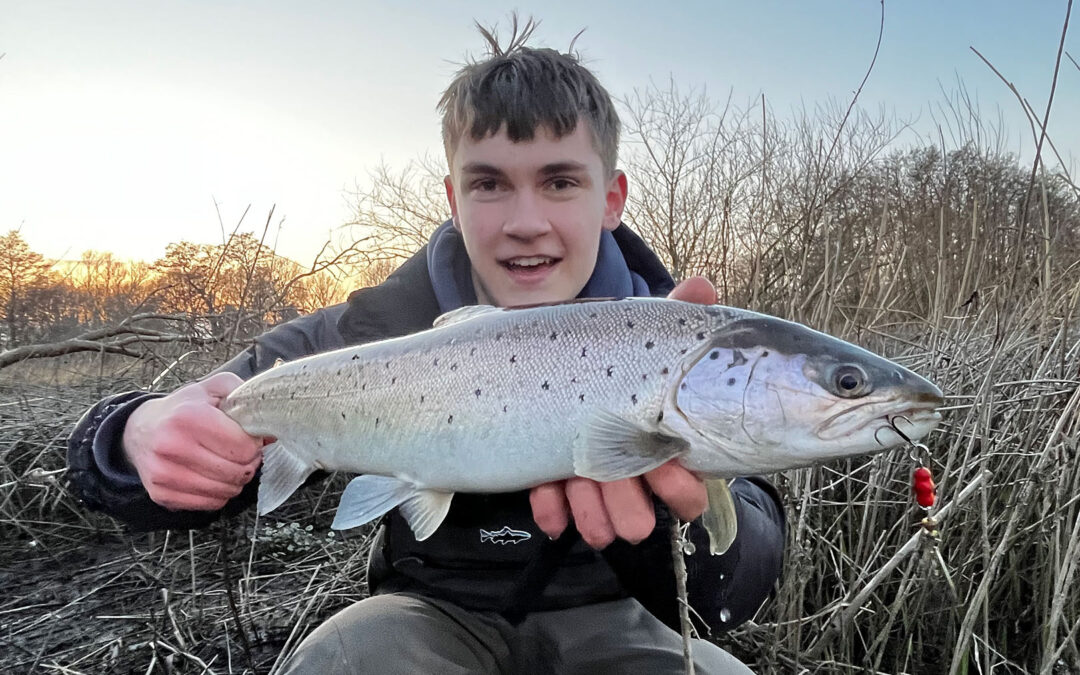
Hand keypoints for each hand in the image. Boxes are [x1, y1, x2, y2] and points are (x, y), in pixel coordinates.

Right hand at [122, 372, 263, 510]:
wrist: (140, 431)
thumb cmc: (183, 409)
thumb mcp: (214, 389)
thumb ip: (246, 398)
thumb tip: (271, 429)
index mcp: (189, 417)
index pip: (244, 446)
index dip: (254, 443)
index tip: (248, 438)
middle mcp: (173, 447)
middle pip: (238, 471)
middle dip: (248, 462)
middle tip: (242, 452)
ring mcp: (165, 474)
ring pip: (226, 491)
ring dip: (235, 480)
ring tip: (227, 463)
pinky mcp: (162, 494)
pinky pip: (210, 504)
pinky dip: (219, 493)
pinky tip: (213, 476)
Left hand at [529, 277, 716, 548]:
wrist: (553, 361)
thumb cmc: (615, 355)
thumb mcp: (642, 334)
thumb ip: (674, 315)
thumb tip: (702, 286)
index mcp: (662, 447)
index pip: (687, 488)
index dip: (681, 488)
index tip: (668, 469)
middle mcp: (630, 474)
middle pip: (640, 511)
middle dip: (629, 505)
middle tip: (616, 487)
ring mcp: (592, 485)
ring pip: (600, 518)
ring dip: (591, 509)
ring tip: (577, 486)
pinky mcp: (554, 488)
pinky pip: (555, 512)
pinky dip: (552, 508)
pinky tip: (546, 496)